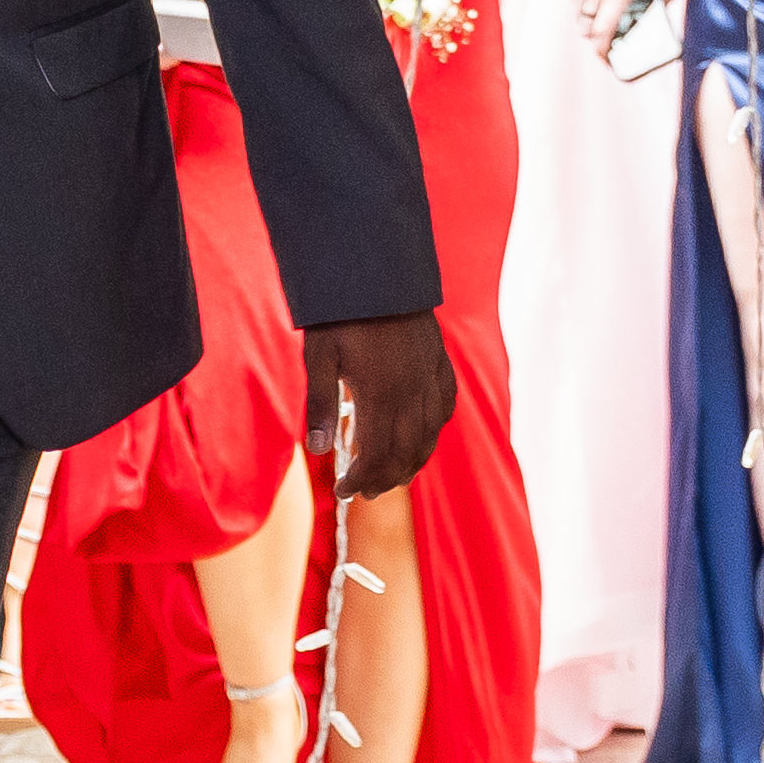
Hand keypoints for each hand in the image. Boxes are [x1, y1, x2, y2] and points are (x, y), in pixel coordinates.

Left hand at [305, 310, 454, 502]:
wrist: (379, 270)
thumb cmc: (342, 312)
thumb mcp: (320, 355)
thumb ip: (321, 404)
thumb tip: (318, 451)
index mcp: (382, 395)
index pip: (377, 456)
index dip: (361, 480)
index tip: (343, 491)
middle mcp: (413, 393)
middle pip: (406, 454)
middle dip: (384, 480)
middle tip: (364, 493)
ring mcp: (431, 378)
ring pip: (430, 436)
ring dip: (411, 462)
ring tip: (392, 477)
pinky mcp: (440, 363)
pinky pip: (445, 407)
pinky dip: (434, 430)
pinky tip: (424, 436)